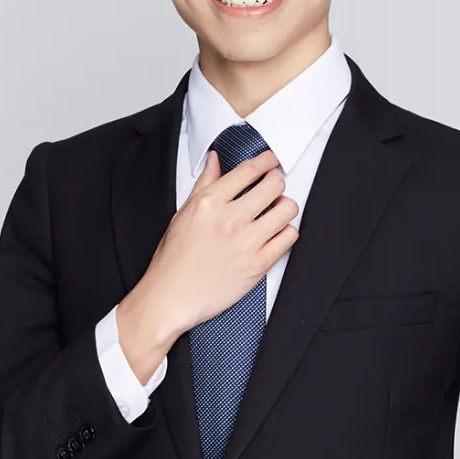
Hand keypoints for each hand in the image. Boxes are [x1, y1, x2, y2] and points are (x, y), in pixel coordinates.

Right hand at [123, 146, 298, 349]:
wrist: (170, 298)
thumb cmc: (173, 261)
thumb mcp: (183, 214)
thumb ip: (204, 184)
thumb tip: (215, 161)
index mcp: (209, 203)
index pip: (247, 170)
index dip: (265, 161)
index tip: (270, 161)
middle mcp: (229, 219)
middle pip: (273, 185)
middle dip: (276, 182)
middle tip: (273, 186)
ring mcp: (246, 242)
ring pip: (287, 209)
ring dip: (284, 206)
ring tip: (275, 211)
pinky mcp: (258, 264)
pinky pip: (288, 237)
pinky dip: (286, 232)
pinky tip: (275, 233)